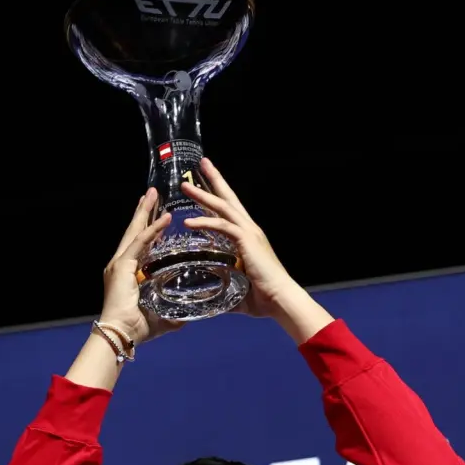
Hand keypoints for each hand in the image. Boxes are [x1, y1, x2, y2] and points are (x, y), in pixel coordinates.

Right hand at [101, 188, 180, 343]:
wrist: (120, 334)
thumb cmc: (137, 328)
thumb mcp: (161, 316)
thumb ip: (174, 314)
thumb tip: (188, 316)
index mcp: (127, 273)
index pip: (139, 244)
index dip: (148, 227)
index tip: (157, 214)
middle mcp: (120, 264)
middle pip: (134, 231)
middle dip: (143, 211)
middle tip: (152, 193)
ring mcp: (119, 264)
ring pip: (135, 231)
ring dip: (145, 212)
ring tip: (153, 194)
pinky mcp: (121, 266)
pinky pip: (140, 243)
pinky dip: (153, 230)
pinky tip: (165, 218)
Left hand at [178, 158, 305, 321]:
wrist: (279, 300)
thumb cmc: (261, 297)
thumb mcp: (234, 286)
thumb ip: (221, 282)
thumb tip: (206, 293)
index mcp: (247, 237)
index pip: (229, 211)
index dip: (217, 195)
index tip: (203, 183)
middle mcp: (249, 230)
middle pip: (228, 199)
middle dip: (213, 181)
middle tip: (201, 164)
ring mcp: (249, 234)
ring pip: (224, 208)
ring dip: (204, 196)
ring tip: (185, 187)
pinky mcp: (247, 242)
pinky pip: (224, 227)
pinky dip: (206, 223)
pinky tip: (189, 222)